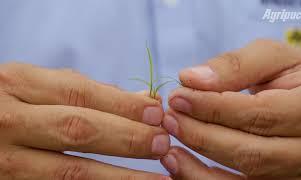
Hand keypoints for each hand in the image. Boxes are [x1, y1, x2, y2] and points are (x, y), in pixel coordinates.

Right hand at [0, 63, 170, 179]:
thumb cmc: (11, 100)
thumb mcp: (37, 85)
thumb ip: (85, 91)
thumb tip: (143, 101)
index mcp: (16, 83)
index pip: (80, 93)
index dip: (122, 105)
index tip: (156, 112)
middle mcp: (9, 121)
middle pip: (79, 130)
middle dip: (127, 137)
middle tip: (162, 142)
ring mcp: (6, 161)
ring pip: (72, 171)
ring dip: (122, 175)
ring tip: (159, 175)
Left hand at [162, 39, 300, 178]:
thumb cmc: (294, 77)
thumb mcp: (275, 58)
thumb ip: (235, 64)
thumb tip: (190, 78)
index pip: (260, 114)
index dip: (214, 108)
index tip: (178, 97)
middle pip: (253, 152)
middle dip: (203, 137)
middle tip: (170, 119)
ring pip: (249, 178)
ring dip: (200, 169)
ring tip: (168, 151)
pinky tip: (181, 167)